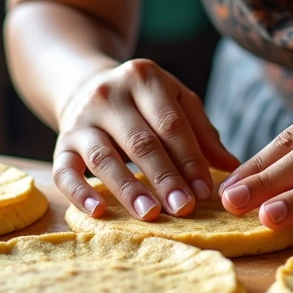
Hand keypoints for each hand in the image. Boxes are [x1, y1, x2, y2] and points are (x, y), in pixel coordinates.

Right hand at [53, 58, 238, 221]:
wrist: (85, 84)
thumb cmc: (142, 100)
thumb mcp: (174, 100)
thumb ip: (201, 131)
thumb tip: (231, 165)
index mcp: (143, 77)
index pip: (170, 123)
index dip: (189, 158)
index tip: (206, 191)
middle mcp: (108, 94)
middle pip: (140, 141)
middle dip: (165, 177)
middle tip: (185, 208)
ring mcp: (81, 120)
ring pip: (104, 157)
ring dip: (128, 188)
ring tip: (151, 214)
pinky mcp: (61, 144)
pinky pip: (64, 171)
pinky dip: (79, 193)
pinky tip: (99, 212)